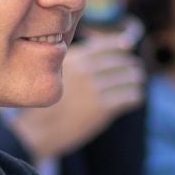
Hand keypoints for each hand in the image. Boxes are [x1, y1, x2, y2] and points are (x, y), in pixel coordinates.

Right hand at [6, 33, 145, 160]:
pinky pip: (131, 96)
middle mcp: (84, 69)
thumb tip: (103, 49)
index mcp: (73, 57)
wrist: (38, 130)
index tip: (129, 45)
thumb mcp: (56, 72)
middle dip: (131, 66)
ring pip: (130, 77)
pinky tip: (134, 99)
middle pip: (121, 60)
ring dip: (136, 81)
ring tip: (136, 85)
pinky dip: (135, 96)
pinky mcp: (102, 107)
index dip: (120, 44)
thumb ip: (78, 60)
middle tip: (136, 71)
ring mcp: (93, 88)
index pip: (105, 44)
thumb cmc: (47, 102)